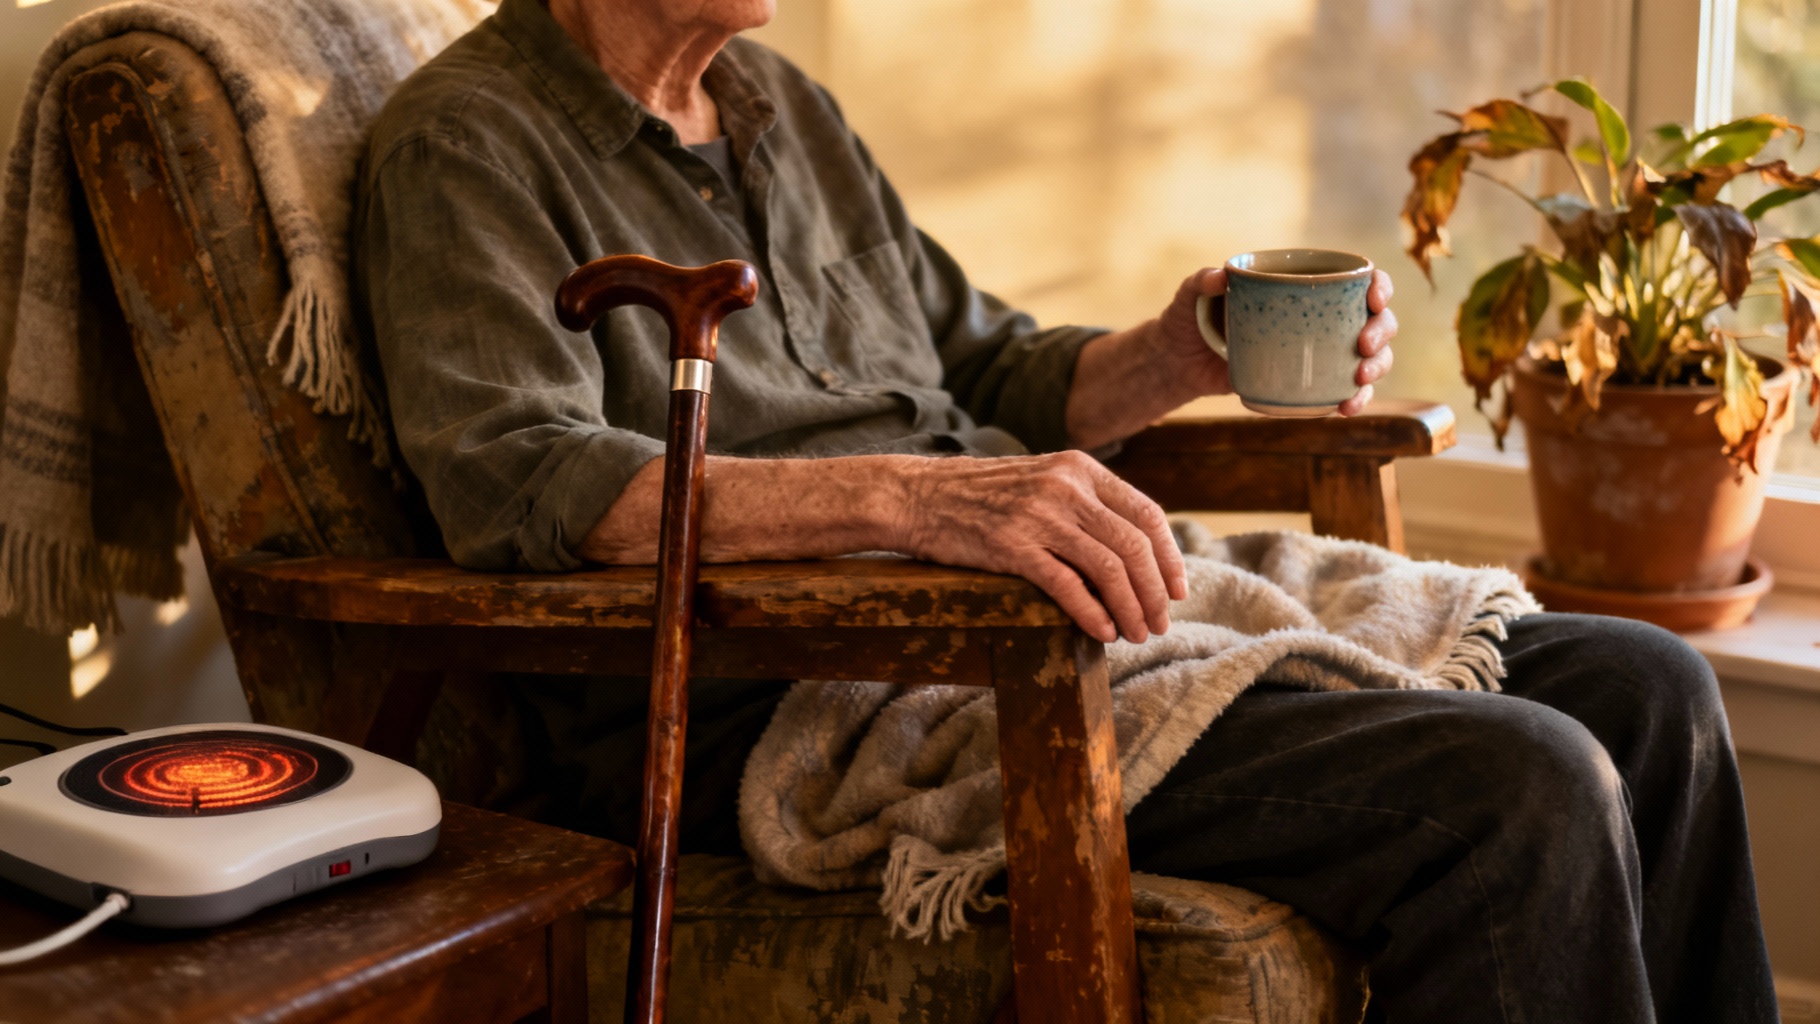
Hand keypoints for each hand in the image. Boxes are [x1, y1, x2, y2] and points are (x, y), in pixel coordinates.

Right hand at [896, 452, 1186, 643]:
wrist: (916, 496)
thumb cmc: (979, 496)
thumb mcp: (1041, 481)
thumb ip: (1083, 503)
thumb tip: (1132, 549)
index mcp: (1080, 468)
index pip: (1147, 514)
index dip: (1169, 558)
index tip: (1176, 591)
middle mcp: (1066, 487)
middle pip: (1134, 547)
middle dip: (1154, 593)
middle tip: (1159, 625)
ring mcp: (1039, 515)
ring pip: (1109, 569)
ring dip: (1131, 609)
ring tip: (1135, 634)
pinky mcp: (1012, 545)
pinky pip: (1068, 586)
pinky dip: (1092, 614)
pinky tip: (1102, 632)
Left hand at [1153, 267, 1398, 416]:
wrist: (1179, 362)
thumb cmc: (1189, 318)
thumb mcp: (1190, 296)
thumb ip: (1200, 282)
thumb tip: (1221, 276)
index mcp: (1305, 286)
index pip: (1358, 279)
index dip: (1379, 286)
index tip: (1375, 299)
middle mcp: (1322, 317)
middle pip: (1375, 319)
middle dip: (1382, 332)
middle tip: (1363, 346)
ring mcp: (1319, 352)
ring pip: (1370, 357)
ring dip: (1377, 368)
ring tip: (1359, 381)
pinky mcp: (1307, 382)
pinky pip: (1343, 390)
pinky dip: (1353, 399)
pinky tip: (1346, 407)